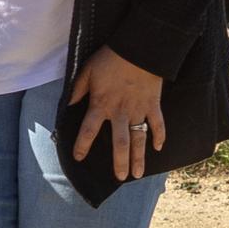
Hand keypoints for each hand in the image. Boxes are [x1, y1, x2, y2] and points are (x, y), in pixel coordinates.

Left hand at [62, 47, 168, 178]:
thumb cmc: (109, 58)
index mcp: (101, 105)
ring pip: (139, 139)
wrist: (138, 49)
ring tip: (137, 174)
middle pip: (120, 144)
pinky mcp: (153, 104)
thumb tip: (69, 104)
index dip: (82, 145)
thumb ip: (78, 90)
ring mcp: (138, 110)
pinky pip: (158, 123)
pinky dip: (159, 135)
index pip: (88, 131)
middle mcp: (120, 112)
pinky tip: (158, 147)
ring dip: (139, 158)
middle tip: (119, 178)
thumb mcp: (86, 71)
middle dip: (119, 162)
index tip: (78, 157)